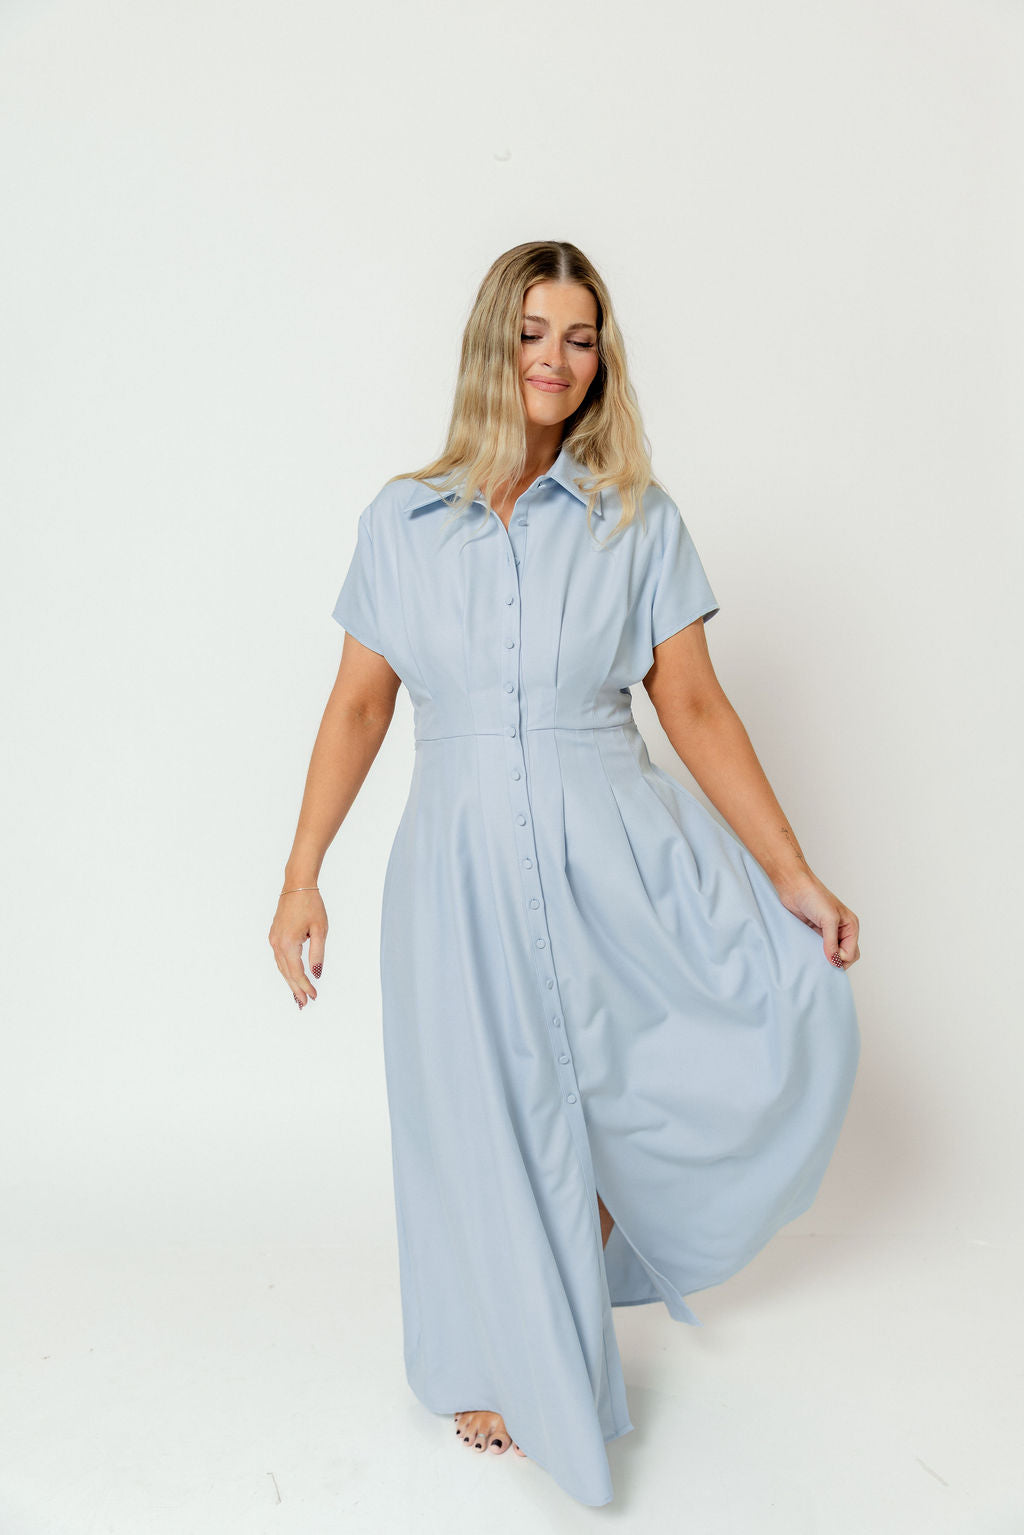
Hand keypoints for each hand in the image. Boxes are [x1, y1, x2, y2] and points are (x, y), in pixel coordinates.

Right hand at [268, 887, 327, 1008]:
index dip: (305, 986)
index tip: (313, 996)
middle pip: (286, 973)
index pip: (297, 972)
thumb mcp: (320, 930)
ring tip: (298, 994)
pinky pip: (279, 958)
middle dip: (296, 989)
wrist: (297, 886)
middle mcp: (277, 943)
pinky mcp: (274, 935)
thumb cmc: (311, 905)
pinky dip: (286, 969)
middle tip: (304, 1003)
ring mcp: (273, 939)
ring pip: (281, 966)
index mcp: (288, 943)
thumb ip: (317, 954)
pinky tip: (292, 975)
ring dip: (290, 981)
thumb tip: (316, 974)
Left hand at [772, 872, 859, 968]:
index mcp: (851, 926)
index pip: (852, 953)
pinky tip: (810, 953)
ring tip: (816, 957)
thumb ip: (832, 942)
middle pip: (845, 955)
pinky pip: (819, 949)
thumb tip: (834, 961)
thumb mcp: (828, 919)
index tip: (829, 956)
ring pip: (832, 954)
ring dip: (825, 958)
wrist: (794, 887)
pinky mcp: (815, 933)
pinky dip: (816, 953)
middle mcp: (842, 930)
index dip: (841, 959)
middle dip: (836, 961)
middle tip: (823, 961)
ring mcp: (828, 932)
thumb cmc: (814, 896)